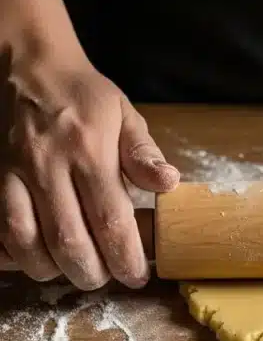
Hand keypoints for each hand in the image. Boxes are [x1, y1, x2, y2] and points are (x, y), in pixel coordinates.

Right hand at [0, 52, 179, 288]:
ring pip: (25, 241)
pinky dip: (13, 253)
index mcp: (90, 150)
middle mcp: (48, 163)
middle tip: (104, 278)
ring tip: (70, 271)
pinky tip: (32, 256)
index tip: (136, 276)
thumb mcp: (124, 115)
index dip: (125, 258)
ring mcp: (12, 170)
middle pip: (68, 241)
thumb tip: (169, 184)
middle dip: (90, 273)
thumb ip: (144, 154)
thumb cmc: (82, 96)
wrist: (25, 62)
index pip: (111, 220)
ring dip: (50, 269)